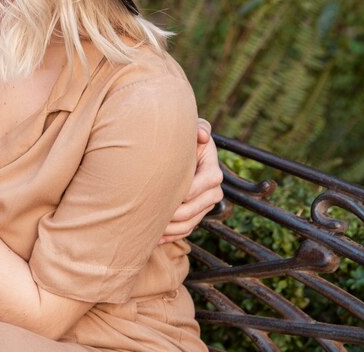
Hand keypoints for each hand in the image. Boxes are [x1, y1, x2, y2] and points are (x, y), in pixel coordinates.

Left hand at [159, 119, 223, 243]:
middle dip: (174, 212)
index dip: (187, 190)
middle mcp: (213, 190)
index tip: (165, 191)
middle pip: (195, 208)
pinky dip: (170, 236)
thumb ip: (199, 128)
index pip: (205, 184)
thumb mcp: (192, 131)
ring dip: (170, 228)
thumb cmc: (183, 140)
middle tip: (151, 211)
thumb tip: (202, 135)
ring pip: (190, 223)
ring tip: (149, 226)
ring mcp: (205, 205)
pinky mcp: (196, 215)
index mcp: (213, 170)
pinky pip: (186, 230)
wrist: (178, 155)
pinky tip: (154, 236)